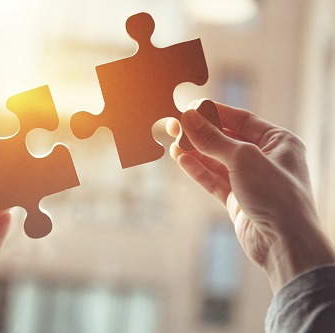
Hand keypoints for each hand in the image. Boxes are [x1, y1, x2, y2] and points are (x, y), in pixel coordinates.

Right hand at [167, 101, 334, 293]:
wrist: (284, 243)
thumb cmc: (277, 196)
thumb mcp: (243, 159)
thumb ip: (214, 139)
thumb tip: (189, 118)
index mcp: (279, 142)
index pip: (242, 119)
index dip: (215, 112)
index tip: (190, 108)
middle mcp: (266, 159)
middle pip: (227, 139)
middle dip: (201, 134)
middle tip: (176, 127)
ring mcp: (251, 180)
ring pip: (217, 161)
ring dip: (196, 152)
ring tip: (174, 144)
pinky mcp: (238, 199)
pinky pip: (214, 180)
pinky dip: (198, 170)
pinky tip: (182, 160)